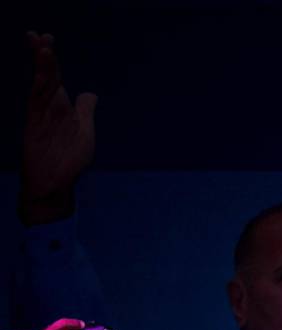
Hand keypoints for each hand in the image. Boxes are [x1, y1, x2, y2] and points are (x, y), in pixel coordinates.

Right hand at [20, 32, 97, 225]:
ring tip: (41, 45)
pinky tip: (42, 74)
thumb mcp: (85, 132)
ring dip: (42, 67)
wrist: (55, 186)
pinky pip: (36, 103)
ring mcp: (41, 117)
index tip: (46, 39)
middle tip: (38, 35)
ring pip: (41, 86)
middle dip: (43, 56)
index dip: (51, 60)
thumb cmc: (69, 162)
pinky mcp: (35, 127)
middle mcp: (50, 109)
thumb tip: (90, 94)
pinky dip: (39, 87)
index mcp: (62, 108)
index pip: (55, 78)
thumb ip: (85, 112)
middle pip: (46, 77)